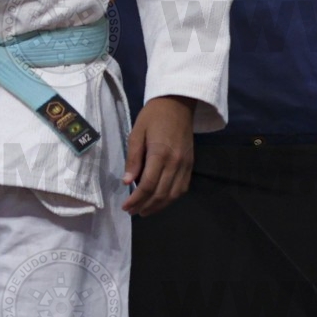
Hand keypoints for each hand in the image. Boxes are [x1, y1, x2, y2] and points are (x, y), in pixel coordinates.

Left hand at [122, 95, 195, 215]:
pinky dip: (171, 198)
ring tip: (144, 211)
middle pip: (161, 193)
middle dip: (145, 206)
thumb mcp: (136, 133)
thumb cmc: (153, 117)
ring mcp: (186, 165)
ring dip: (159, 206)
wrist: (178, 104)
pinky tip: (160, 201)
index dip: (136, 199)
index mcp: (160, 153)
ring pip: (173, 194)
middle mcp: (176, 162)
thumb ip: (133, 159)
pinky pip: (182, 188)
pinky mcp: (191, 165)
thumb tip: (127, 182)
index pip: (148, 185)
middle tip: (131, 212)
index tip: (125, 207)